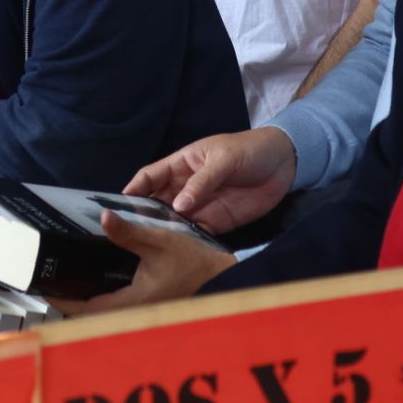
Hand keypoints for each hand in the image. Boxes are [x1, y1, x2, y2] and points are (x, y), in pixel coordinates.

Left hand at [55, 211, 237, 315]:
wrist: (227, 279)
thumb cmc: (198, 263)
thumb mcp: (162, 241)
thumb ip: (131, 232)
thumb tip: (104, 218)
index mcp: (133, 302)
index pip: (84, 308)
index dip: (60, 298)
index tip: (41, 284)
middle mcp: (133, 313)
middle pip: (88, 312)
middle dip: (69, 295)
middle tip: (50, 273)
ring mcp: (141, 312)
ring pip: (102, 309)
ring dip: (85, 294)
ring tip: (67, 272)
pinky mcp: (147, 305)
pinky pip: (115, 303)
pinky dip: (101, 291)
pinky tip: (98, 273)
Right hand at [124, 129, 296, 233]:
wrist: (284, 163)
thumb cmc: (249, 150)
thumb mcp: (224, 159)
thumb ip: (202, 182)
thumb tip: (178, 206)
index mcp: (182, 164)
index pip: (150, 176)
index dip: (134, 188)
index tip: (118, 203)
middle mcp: (186, 187)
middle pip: (157, 203)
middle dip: (144, 216)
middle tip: (130, 233)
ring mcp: (201, 206)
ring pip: (175, 221)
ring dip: (165, 232)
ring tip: (152, 247)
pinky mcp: (217, 222)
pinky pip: (197, 234)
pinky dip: (188, 242)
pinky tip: (181, 252)